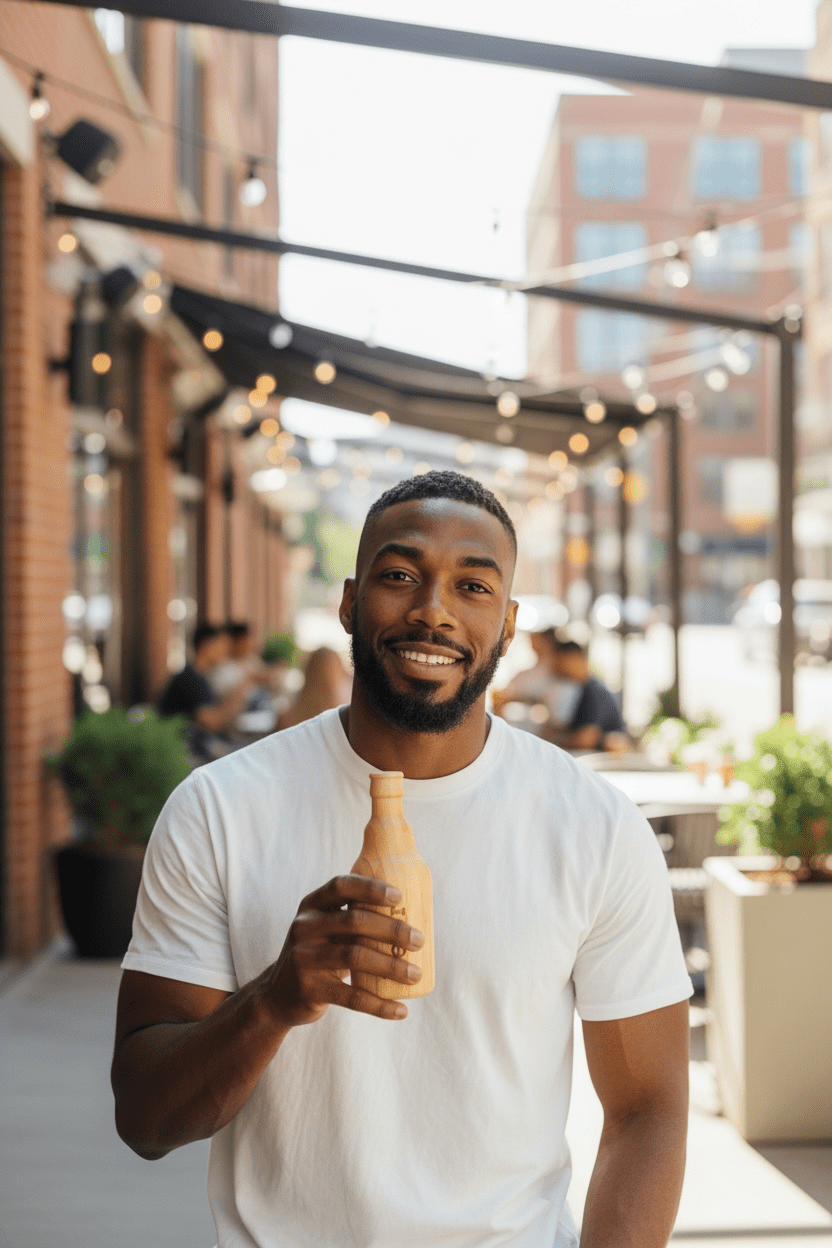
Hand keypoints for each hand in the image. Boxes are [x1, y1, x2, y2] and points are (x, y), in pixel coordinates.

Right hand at [263, 875, 423, 1027]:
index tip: (400, 896)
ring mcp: (304, 958)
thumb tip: (411, 910)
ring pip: (355, 956)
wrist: (277, 995)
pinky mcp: (309, 989)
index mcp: (311, 906)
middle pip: (354, 921)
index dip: (370, 888)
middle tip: (419, 940)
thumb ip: (353, 917)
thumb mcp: (324, 929)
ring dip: (391, 966)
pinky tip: (401, 1010)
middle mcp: (304, 927)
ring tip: (416, 974)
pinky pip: (351, 997)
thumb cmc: (319, 954)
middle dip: (391, 929)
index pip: (341, 886)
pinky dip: (380, 1005)